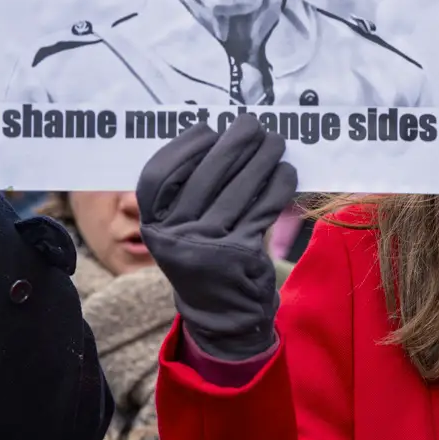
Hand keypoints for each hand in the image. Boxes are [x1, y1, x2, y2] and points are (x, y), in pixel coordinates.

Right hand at [137, 114, 297, 359]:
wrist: (223, 315)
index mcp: (152, 225)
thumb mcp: (182, 230)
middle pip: (205, 173)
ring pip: (239, 187)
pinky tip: (286, 173)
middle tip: (252, 124)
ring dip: (262, 157)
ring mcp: (205, 246)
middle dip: (234, 142)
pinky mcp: (238, 253)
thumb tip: (221, 137)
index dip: (184, 147)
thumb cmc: (206, 256)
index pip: (159, 174)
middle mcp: (172, 236)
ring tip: (275, 142)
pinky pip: (262, 207)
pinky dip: (277, 185)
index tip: (208, 130)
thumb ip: (188, 192)